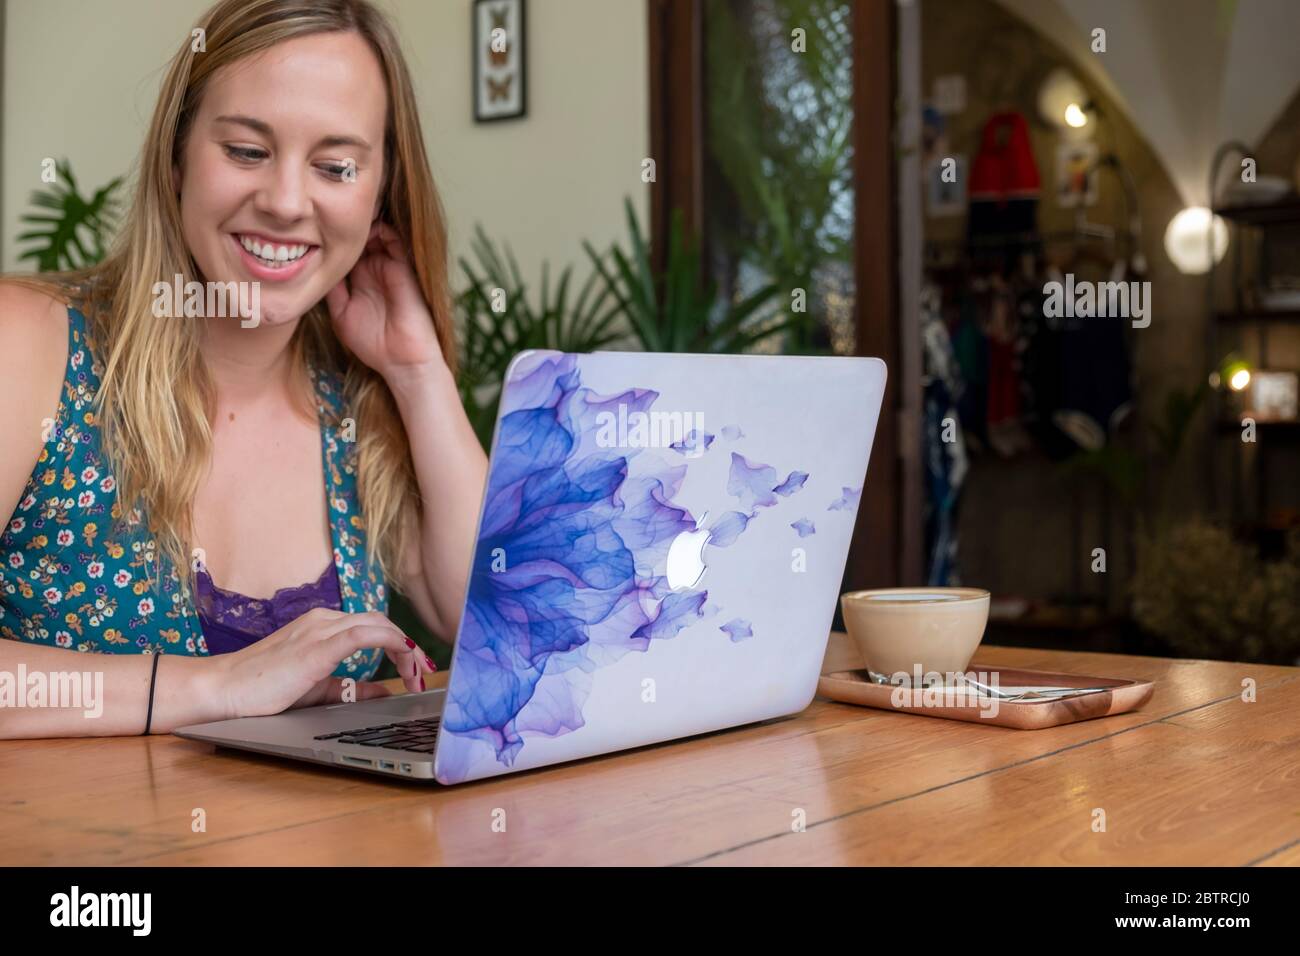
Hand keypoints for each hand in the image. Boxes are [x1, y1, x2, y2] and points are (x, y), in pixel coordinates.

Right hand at [209, 607, 437, 719]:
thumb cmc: (263, 690)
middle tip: (423, 675)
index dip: (401, 645)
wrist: (223, 690)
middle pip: (381, 622)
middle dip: (409, 647)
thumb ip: (352, 688)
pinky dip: (390, 643)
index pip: (374, 626)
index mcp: (323, 626)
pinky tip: (404, 660)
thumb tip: (385, 693)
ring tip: (417, 675)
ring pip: (377, 624)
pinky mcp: (315, 647)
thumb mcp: (319, 689)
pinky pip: (362, 635)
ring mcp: (319, 630)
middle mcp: (323, 620)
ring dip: (405, 648)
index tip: (416, 671)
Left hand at [325, 221, 446, 385]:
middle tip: (322, 209)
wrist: (402, 359)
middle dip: (343, 223)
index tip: (310, 225)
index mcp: (360, 279)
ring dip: (359, 221)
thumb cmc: (372, 343)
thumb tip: (313, 266)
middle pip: (358, 236)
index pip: (345, 250)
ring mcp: (389, 266)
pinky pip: (393, 238)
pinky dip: (379, 226)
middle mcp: (374, 269)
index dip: (329, 237)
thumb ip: (331, 289)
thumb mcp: (341, 313)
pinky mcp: (403, 266)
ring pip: (374, 233)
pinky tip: (358, 223)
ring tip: (338, 210)